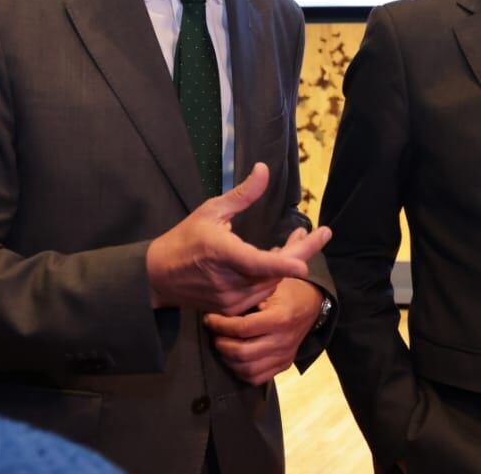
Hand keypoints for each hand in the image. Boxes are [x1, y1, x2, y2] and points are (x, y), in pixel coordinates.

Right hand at [146, 163, 330, 314]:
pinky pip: (262, 292)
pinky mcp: (231, 310)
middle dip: (302, 251)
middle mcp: (228, 281)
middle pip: (275, 271)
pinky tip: (277, 259)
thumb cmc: (185, 238)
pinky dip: (273, 276)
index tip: (305, 264)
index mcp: (221, 253)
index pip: (257, 262)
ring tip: (297, 240)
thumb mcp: (211, 210)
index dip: (283, 263)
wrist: (157, 276)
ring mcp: (230, 299)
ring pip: (272, 283)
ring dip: (288, 263)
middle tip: (323, 233)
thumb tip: (264, 169)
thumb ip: (242, 194)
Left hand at [204, 274, 322, 384]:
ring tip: (223, 345)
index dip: (221, 325)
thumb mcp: (271, 285)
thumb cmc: (287, 292)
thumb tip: (221, 302)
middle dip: (221, 344)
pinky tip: (235, 358)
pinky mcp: (284, 364)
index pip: (243, 328)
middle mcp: (283, 340)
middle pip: (242, 353)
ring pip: (248, 369)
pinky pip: (257, 378)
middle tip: (214, 334)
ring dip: (228, 359)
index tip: (209, 318)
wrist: (311, 304)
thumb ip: (249, 295)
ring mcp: (285, 355)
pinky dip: (241, 371)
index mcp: (280, 318)